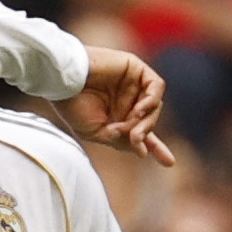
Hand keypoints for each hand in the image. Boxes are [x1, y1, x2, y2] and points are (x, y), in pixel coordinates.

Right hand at [56, 47, 175, 165]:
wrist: (62, 81)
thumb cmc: (72, 106)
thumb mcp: (96, 132)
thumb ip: (119, 141)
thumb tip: (143, 152)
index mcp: (117, 116)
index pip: (142, 133)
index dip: (156, 148)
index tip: (169, 163)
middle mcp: (127, 100)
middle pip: (149, 121)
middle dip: (145, 135)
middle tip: (134, 141)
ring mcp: (132, 84)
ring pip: (153, 106)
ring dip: (147, 121)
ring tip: (132, 130)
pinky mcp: (135, 68)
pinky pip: (156, 86)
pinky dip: (151, 100)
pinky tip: (138, 111)